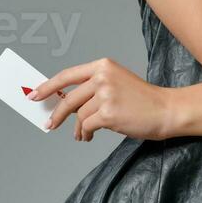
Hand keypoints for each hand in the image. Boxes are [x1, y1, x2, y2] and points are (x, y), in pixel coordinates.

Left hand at [27, 56, 172, 141]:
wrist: (167, 110)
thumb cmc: (143, 100)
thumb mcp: (118, 84)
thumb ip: (94, 89)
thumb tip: (66, 104)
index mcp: (103, 66)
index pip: (68, 75)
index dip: (48, 86)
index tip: (34, 95)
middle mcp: (103, 77)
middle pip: (69, 98)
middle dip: (56, 114)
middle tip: (49, 124)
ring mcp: (105, 95)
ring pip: (79, 115)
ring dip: (78, 128)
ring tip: (83, 135)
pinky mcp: (108, 113)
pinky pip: (87, 126)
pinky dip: (85, 133)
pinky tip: (89, 137)